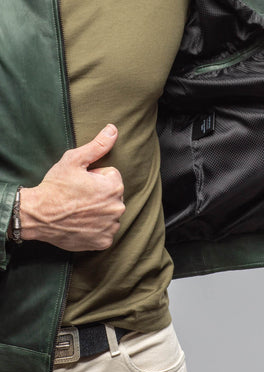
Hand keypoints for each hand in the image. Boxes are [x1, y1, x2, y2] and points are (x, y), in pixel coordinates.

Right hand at [20, 124, 124, 251]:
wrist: (38, 215)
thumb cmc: (55, 186)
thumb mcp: (74, 160)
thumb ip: (98, 145)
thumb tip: (113, 129)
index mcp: (114, 186)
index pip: (112, 176)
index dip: (95, 177)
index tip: (81, 182)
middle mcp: (117, 208)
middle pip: (112, 195)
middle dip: (99, 193)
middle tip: (78, 196)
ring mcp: (111, 226)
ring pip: (109, 213)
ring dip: (98, 211)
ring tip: (78, 209)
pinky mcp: (103, 241)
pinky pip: (105, 231)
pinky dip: (96, 228)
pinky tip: (81, 223)